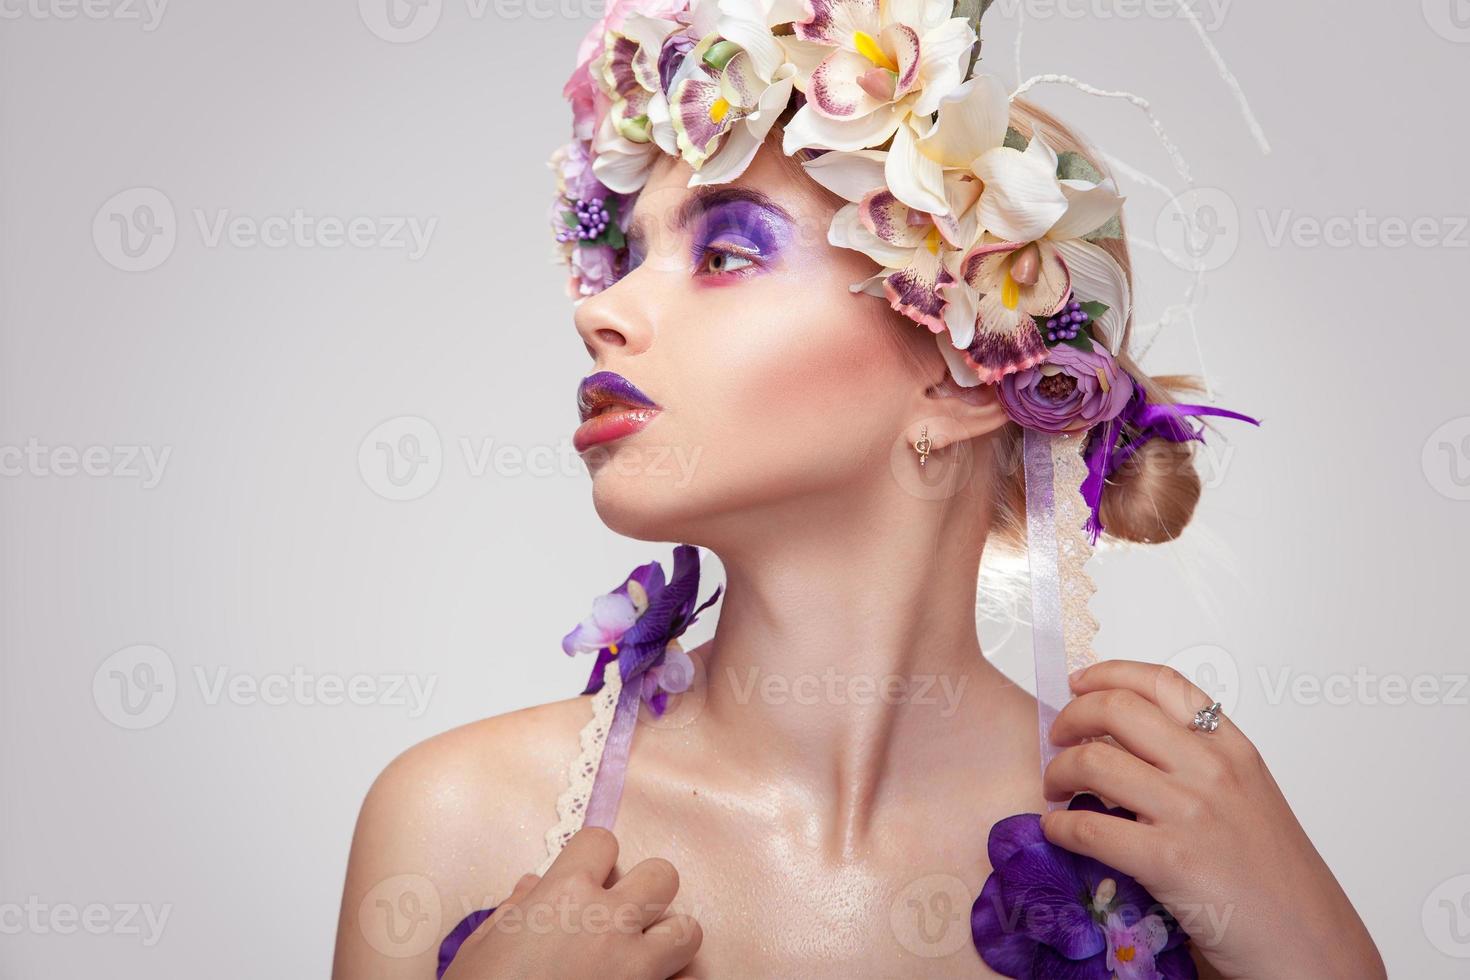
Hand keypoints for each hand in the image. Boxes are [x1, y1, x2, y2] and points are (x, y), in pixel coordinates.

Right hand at [442, 827, 701, 979]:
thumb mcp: (479, 951)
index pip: (602, 841)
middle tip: (621, 914)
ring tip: (641, 955)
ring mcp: (637, 966)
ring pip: (689, 929)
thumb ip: (512, 912)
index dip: (593, 857)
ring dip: (669, 939)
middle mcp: (610, 922)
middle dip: (645, 890)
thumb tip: (531, 888)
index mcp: (564, 895)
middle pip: (662, 875)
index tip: (584, 876)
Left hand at [1039, 661, 1383, 979]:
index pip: (1162, 682)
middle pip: (1116, 708)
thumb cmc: (1277, 882)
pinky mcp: (1170, 860)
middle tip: (1057, 740)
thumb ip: (1198, 767)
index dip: (1108, 674)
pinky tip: (1057, 832)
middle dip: (1070, 718)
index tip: (1078, 684)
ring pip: (1093, 761)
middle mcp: (1213, 770)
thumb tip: (1122, 746)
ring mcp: (1192, 812)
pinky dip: (1059, 827)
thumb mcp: (1248, 800)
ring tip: (1055, 789)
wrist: (1312, 947)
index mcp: (1234, 750)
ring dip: (1057, 772)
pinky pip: (1089, 828)